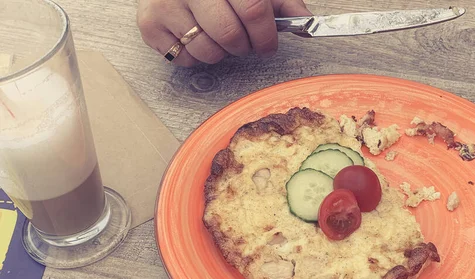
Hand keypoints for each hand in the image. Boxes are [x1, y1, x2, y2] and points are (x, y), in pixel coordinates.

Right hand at [137, 0, 311, 65]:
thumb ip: (281, 1)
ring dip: (220, 52)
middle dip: (244, 46)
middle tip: (242, 40)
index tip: (268, 44)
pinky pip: (185, 59)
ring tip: (215, 34)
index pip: (254, 9)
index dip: (266, 35)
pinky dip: (195, 56)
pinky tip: (194, 35)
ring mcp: (165, 5)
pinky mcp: (149, 24)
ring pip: (208, 52)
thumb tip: (306, 24)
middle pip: (230, 36)